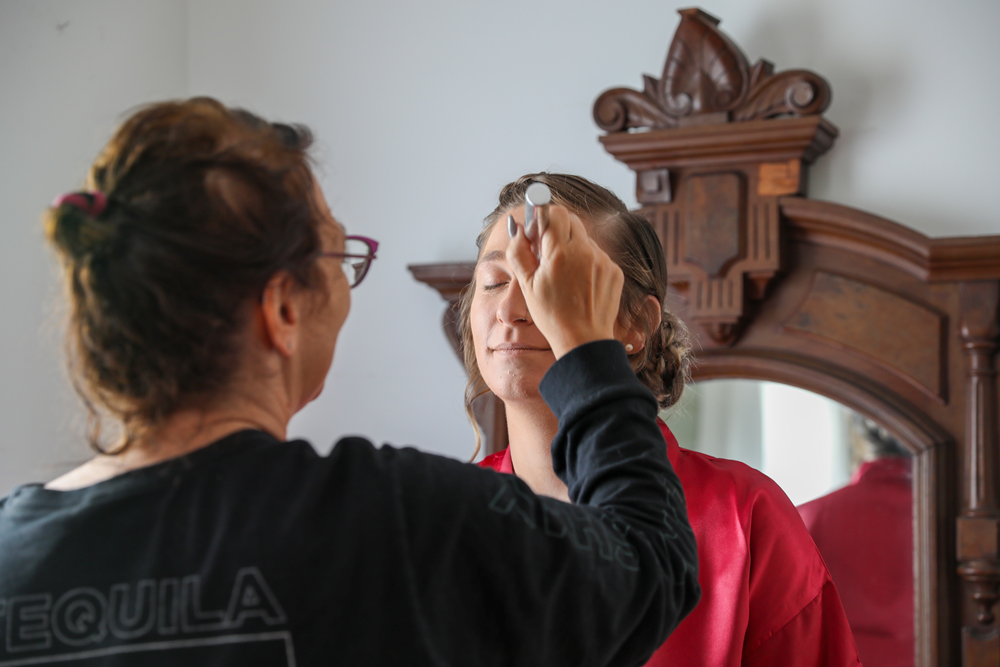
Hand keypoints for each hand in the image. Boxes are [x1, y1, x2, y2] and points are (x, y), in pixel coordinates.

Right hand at [506, 205, 623, 358]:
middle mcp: (585, 251)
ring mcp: (603, 260)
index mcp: (560, 252)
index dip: (543, 217)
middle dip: (557, 229)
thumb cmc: (552, 315)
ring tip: (564, 276)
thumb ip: (518, 251)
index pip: (554, 212)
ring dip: (572, 247)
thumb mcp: (527, 285)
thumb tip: (518, 227)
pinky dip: (587, 262)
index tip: (536, 230)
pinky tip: (579, 284)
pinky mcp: (614, 270)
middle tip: (546, 250)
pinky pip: (597, 255)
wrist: (584, 341)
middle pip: (571, 220)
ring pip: (584, 239)